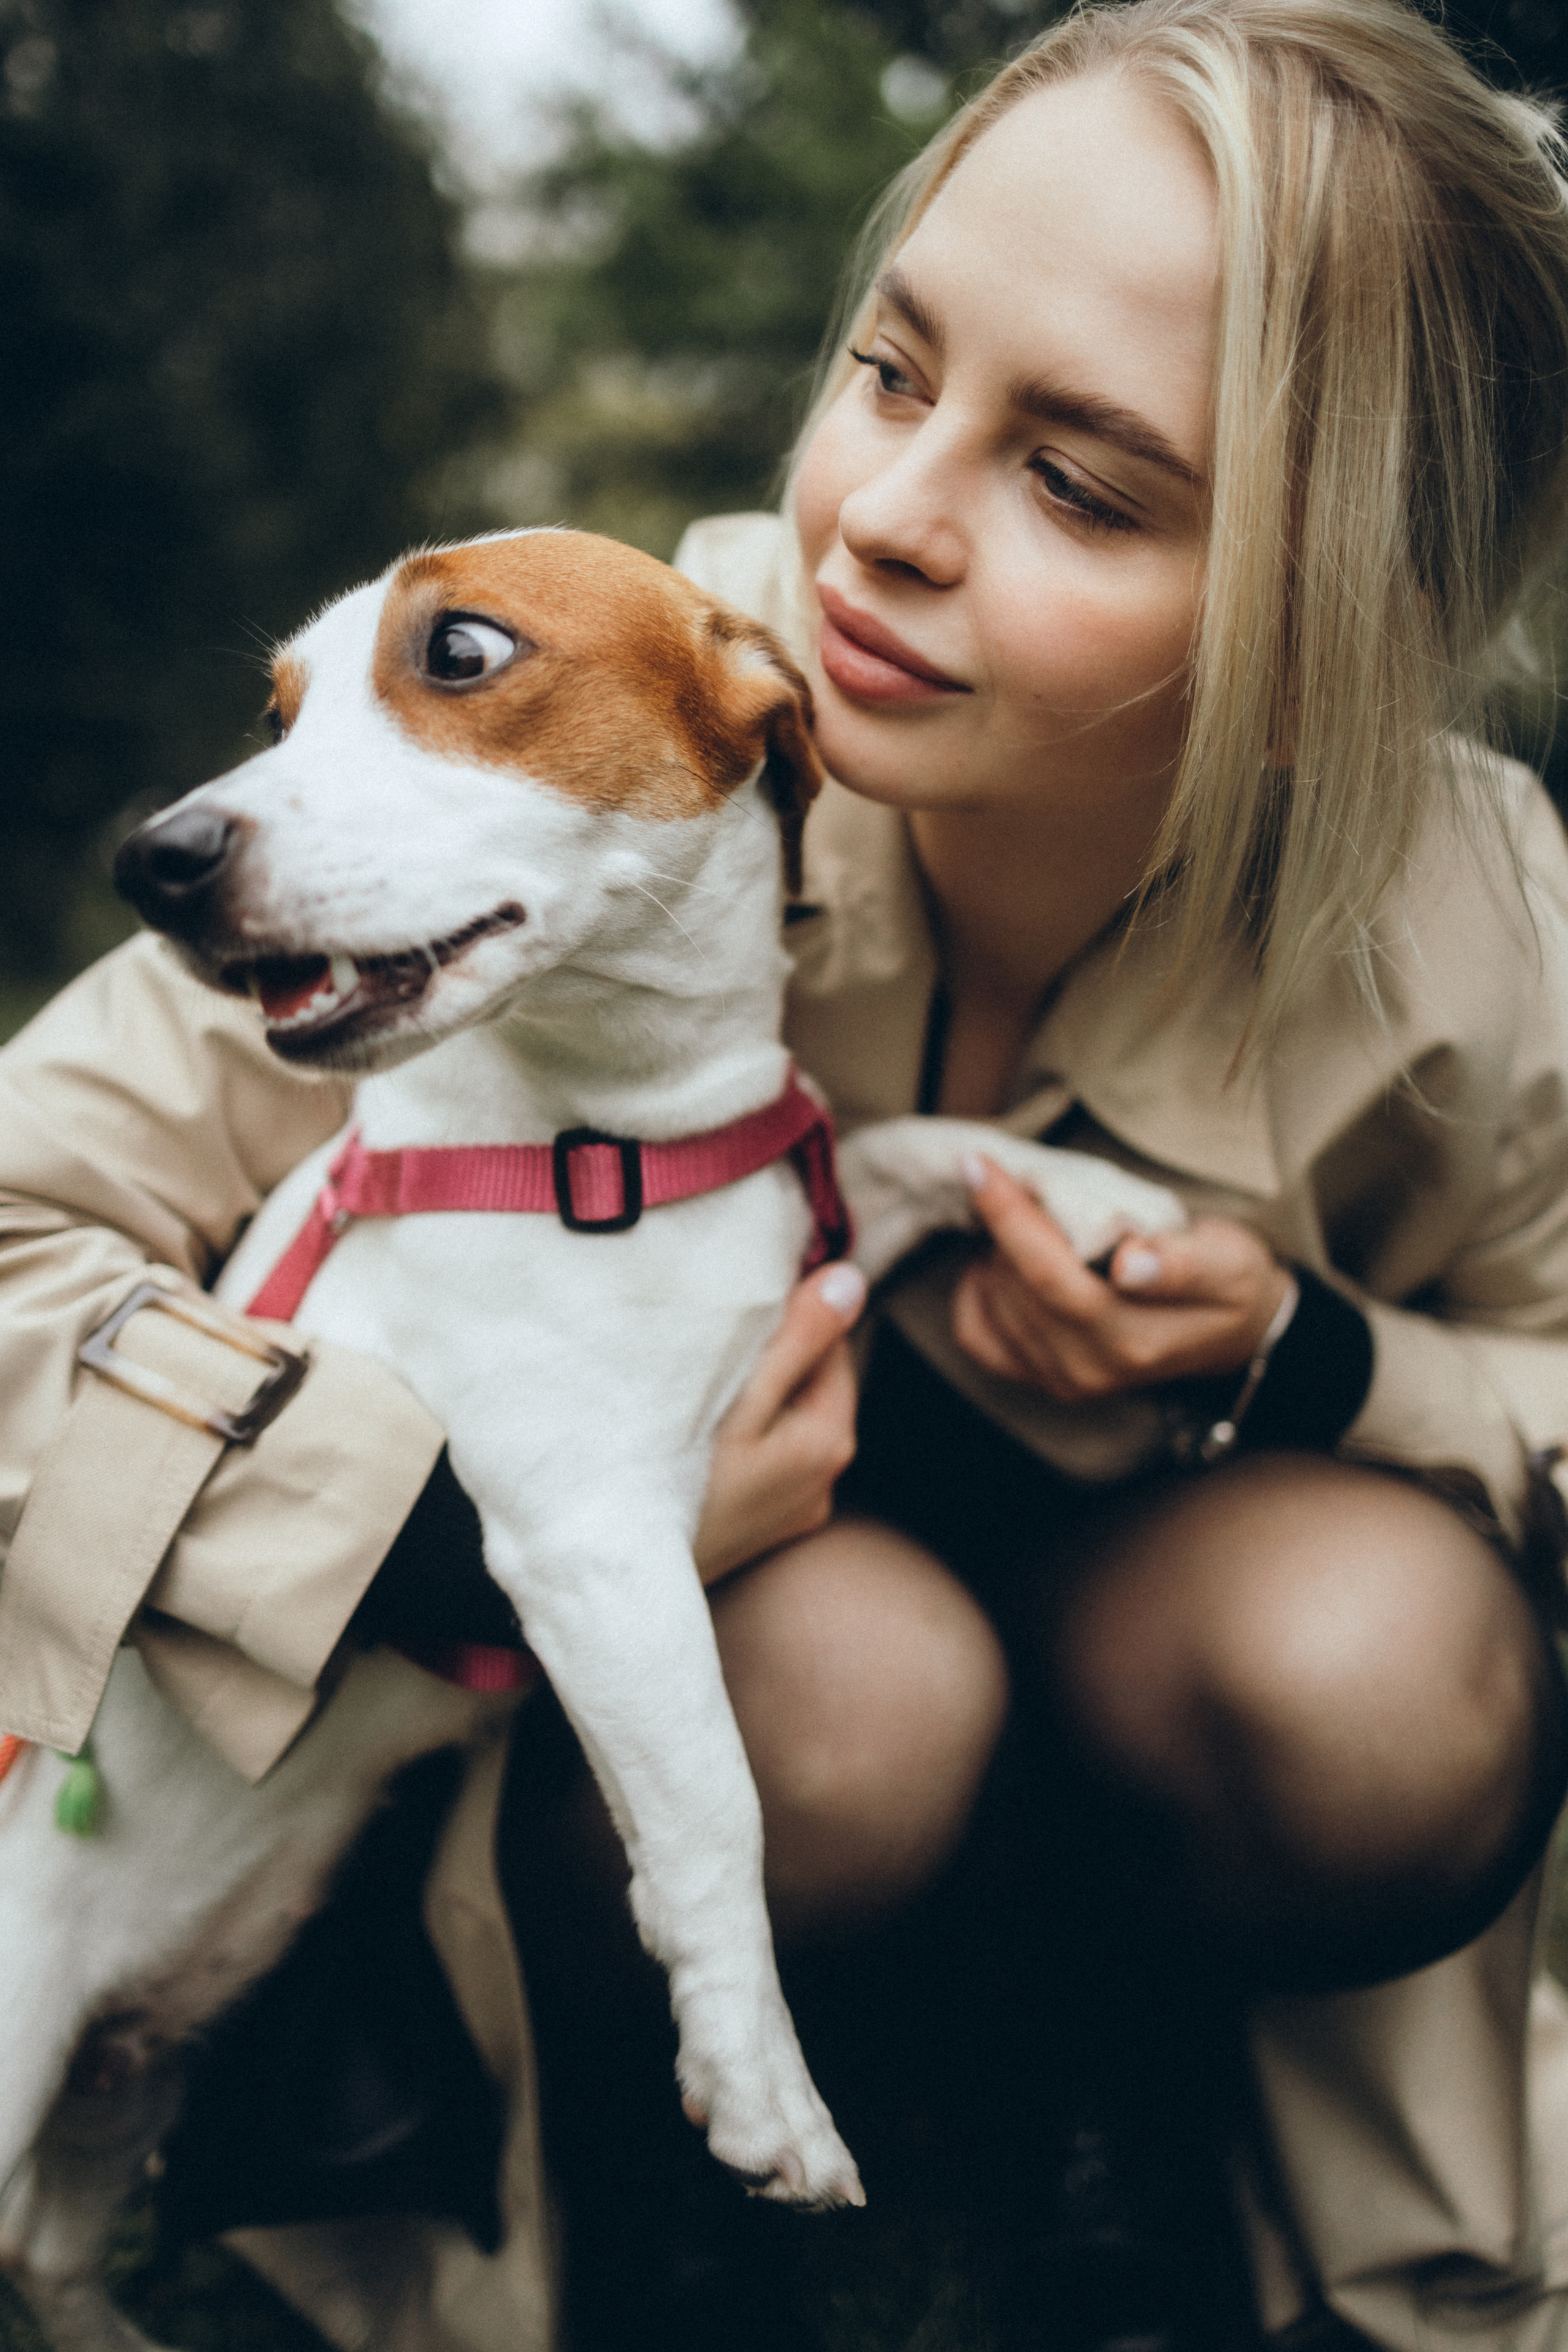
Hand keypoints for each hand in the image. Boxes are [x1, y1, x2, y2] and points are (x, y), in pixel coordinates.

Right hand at [694, 1261, 864, 1585]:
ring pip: (783, 1420)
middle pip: (809, 1384)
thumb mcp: (738, 1402)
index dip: (791, 1313)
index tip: (741, 1297)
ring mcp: (792, 1509)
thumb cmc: (676, 1483)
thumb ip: (796, 1340)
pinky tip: (697, 1431)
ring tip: (699, 1379)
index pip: (832, 1345)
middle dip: (771, 1354)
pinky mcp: (760, 1526)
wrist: (623, 1578)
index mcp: (828, 1441)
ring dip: (753, 1392)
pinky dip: (739, 1432)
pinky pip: (763, 1456)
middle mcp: (823, 1480)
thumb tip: (851, 1279)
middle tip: (712, 1337)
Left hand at [952, 1156, 1289, 1400]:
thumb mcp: (1229, 1263)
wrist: (1232, 1332)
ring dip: (997, 1252)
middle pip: (1015, 1285)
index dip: (1008, 1216)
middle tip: (1020, 1181)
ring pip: (994, 1303)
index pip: (1049, 1274)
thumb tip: (1129, 1264)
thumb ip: (1182, 1265)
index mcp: (1133, 1341)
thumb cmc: (1230, 1282)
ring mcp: (1063, 1380)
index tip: (977, 1165)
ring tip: (1028, 1219)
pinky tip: (1001, 1262)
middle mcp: (1089, 1369)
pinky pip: (978, 1336)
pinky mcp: (1044, 1379)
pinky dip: (977, 1293)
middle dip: (1004, 1224)